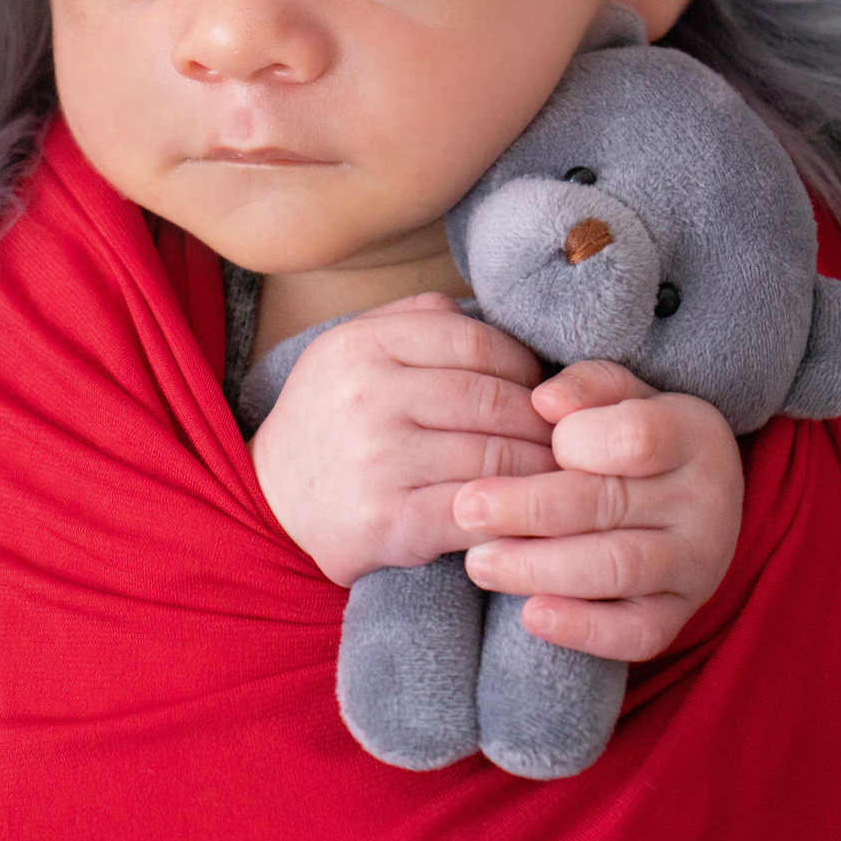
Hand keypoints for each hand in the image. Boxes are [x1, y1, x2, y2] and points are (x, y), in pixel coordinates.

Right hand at [249, 294, 555, 587]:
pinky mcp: (384, 521)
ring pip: (494, 457)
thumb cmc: (332, 420)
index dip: (526, 367)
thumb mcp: (355, 349)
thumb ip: (420, 319)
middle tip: (573, 440)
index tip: (545, 393)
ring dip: (542, 472)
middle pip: (493, 399)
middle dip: (545, 424)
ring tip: (564, 479)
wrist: (267, 500)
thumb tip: (501, 319)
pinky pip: (473, 513)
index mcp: (364, 343)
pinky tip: (529, 518)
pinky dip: (513, 516)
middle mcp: (367, 394)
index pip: (477, 341)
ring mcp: (375, 458)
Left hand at [454, 360, 742, 662]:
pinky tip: (531, 615)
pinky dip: (582, 628)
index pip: (636, 437)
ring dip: (539, 568)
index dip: (576, 440)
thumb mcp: (620, 396)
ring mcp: (698, 564)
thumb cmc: (635, 434)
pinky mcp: (679, 614)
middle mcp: (707, 501)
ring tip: (479, 562)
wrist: (692, 496)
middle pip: (611, 504)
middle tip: (466, 508)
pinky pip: (636, 634)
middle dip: (527, 508)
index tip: (532, 438)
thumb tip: (543, 400)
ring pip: (617, 568)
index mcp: (694, 434)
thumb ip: (587, 387)